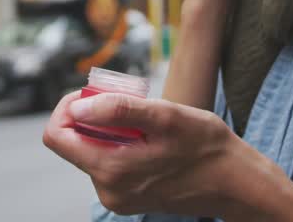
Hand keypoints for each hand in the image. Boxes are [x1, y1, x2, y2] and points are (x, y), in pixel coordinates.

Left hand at [42, 90, 247, 218]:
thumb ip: (119, 111)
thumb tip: (77, 110)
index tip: (96, 94)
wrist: (235, 183)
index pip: (56, 136)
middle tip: (131, 105)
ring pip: (93, 152)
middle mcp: (107, 191)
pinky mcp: (128, 198)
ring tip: (148, 126)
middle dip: (94, 117)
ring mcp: (117, 198)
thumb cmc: (206, 146)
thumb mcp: (166, 117)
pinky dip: (122, 146)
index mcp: (111, 171)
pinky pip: (109, 164)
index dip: (68, 107)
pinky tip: (152, 142)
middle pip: (75, 142)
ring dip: (111, 131)